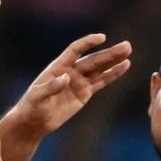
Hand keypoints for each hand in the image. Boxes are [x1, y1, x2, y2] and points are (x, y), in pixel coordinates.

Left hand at [7, 33, 131, 136]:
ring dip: (114, 60)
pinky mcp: (85, 93)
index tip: (102, 38)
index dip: (88, 43)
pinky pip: (101, 81)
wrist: (35, 122)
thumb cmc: (31, 107)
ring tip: (128, 51)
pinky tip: (124, 66)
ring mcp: (79, 81)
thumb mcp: (37, 97)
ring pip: (100, 68)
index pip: (75, 50)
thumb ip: (51, 87)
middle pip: (93, 59)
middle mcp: (71, 71)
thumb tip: (66, 77)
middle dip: (109, 53)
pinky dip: (112, 74)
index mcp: (58, 67)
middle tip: (126, 46)